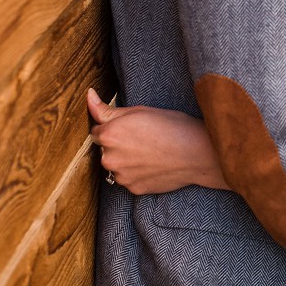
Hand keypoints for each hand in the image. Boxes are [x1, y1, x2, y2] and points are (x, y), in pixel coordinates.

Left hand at [86, 88, 225, 194]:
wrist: (196, 152)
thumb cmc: (170, 126)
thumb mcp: (137, 111)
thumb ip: (106, 109)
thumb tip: (89, 96)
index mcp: (108, 135)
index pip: (96, 131)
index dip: (113, 127)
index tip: (130, 127)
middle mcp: (109, 158)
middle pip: (104, 150)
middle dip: (117, 145)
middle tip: (142, 139)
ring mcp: (121, 176)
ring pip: (116, 166)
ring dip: (125, 160)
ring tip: (149, 152)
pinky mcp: (133, 189)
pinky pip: (128, 179)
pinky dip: (137, 173)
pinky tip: (153, 165)